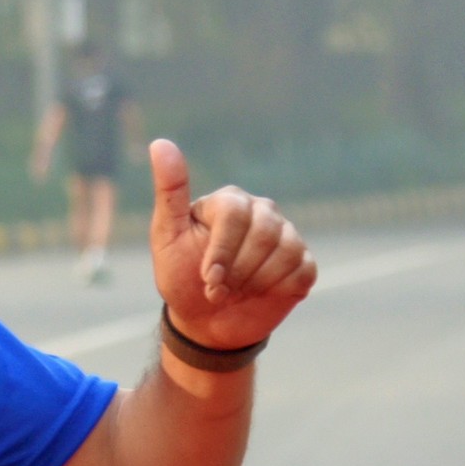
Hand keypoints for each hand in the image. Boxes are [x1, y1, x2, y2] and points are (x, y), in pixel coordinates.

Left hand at [147, 138, 314, 352]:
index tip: (208, 278)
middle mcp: (262, 211)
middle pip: (264, 233)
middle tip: (218, 290)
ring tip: (236, 292)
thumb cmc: (181, 276)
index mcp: (229, 201)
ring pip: (285, 253)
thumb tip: (161, 144)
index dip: (223, 251)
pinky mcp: (303, 262)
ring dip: (255, 283)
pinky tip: (261, 293)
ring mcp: (286, 235)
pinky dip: (278, 289)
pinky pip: (302, 271)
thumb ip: (169, 191)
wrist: (204, 321)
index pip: (235, 214)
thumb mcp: (167, 236)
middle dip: (238, 271)